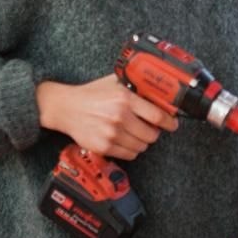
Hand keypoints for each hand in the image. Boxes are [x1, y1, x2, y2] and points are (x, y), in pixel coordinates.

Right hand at [36, 74, 178, 160]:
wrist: (65, 108)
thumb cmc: (91, 94)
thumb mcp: (114, 82)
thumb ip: (135, 85)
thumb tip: (159, 90)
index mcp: (125, 99)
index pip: (158, 116)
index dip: (169, 123)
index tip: (172, 124)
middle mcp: (119, 117)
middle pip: (152, 135)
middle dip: (154, 132)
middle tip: (150, 128)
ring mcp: (111, 134)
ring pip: (142, 147)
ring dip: (142, 142)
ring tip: (136, 134)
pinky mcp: (103, 147)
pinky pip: (129, 155)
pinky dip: (131, 150)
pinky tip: (125, 140)